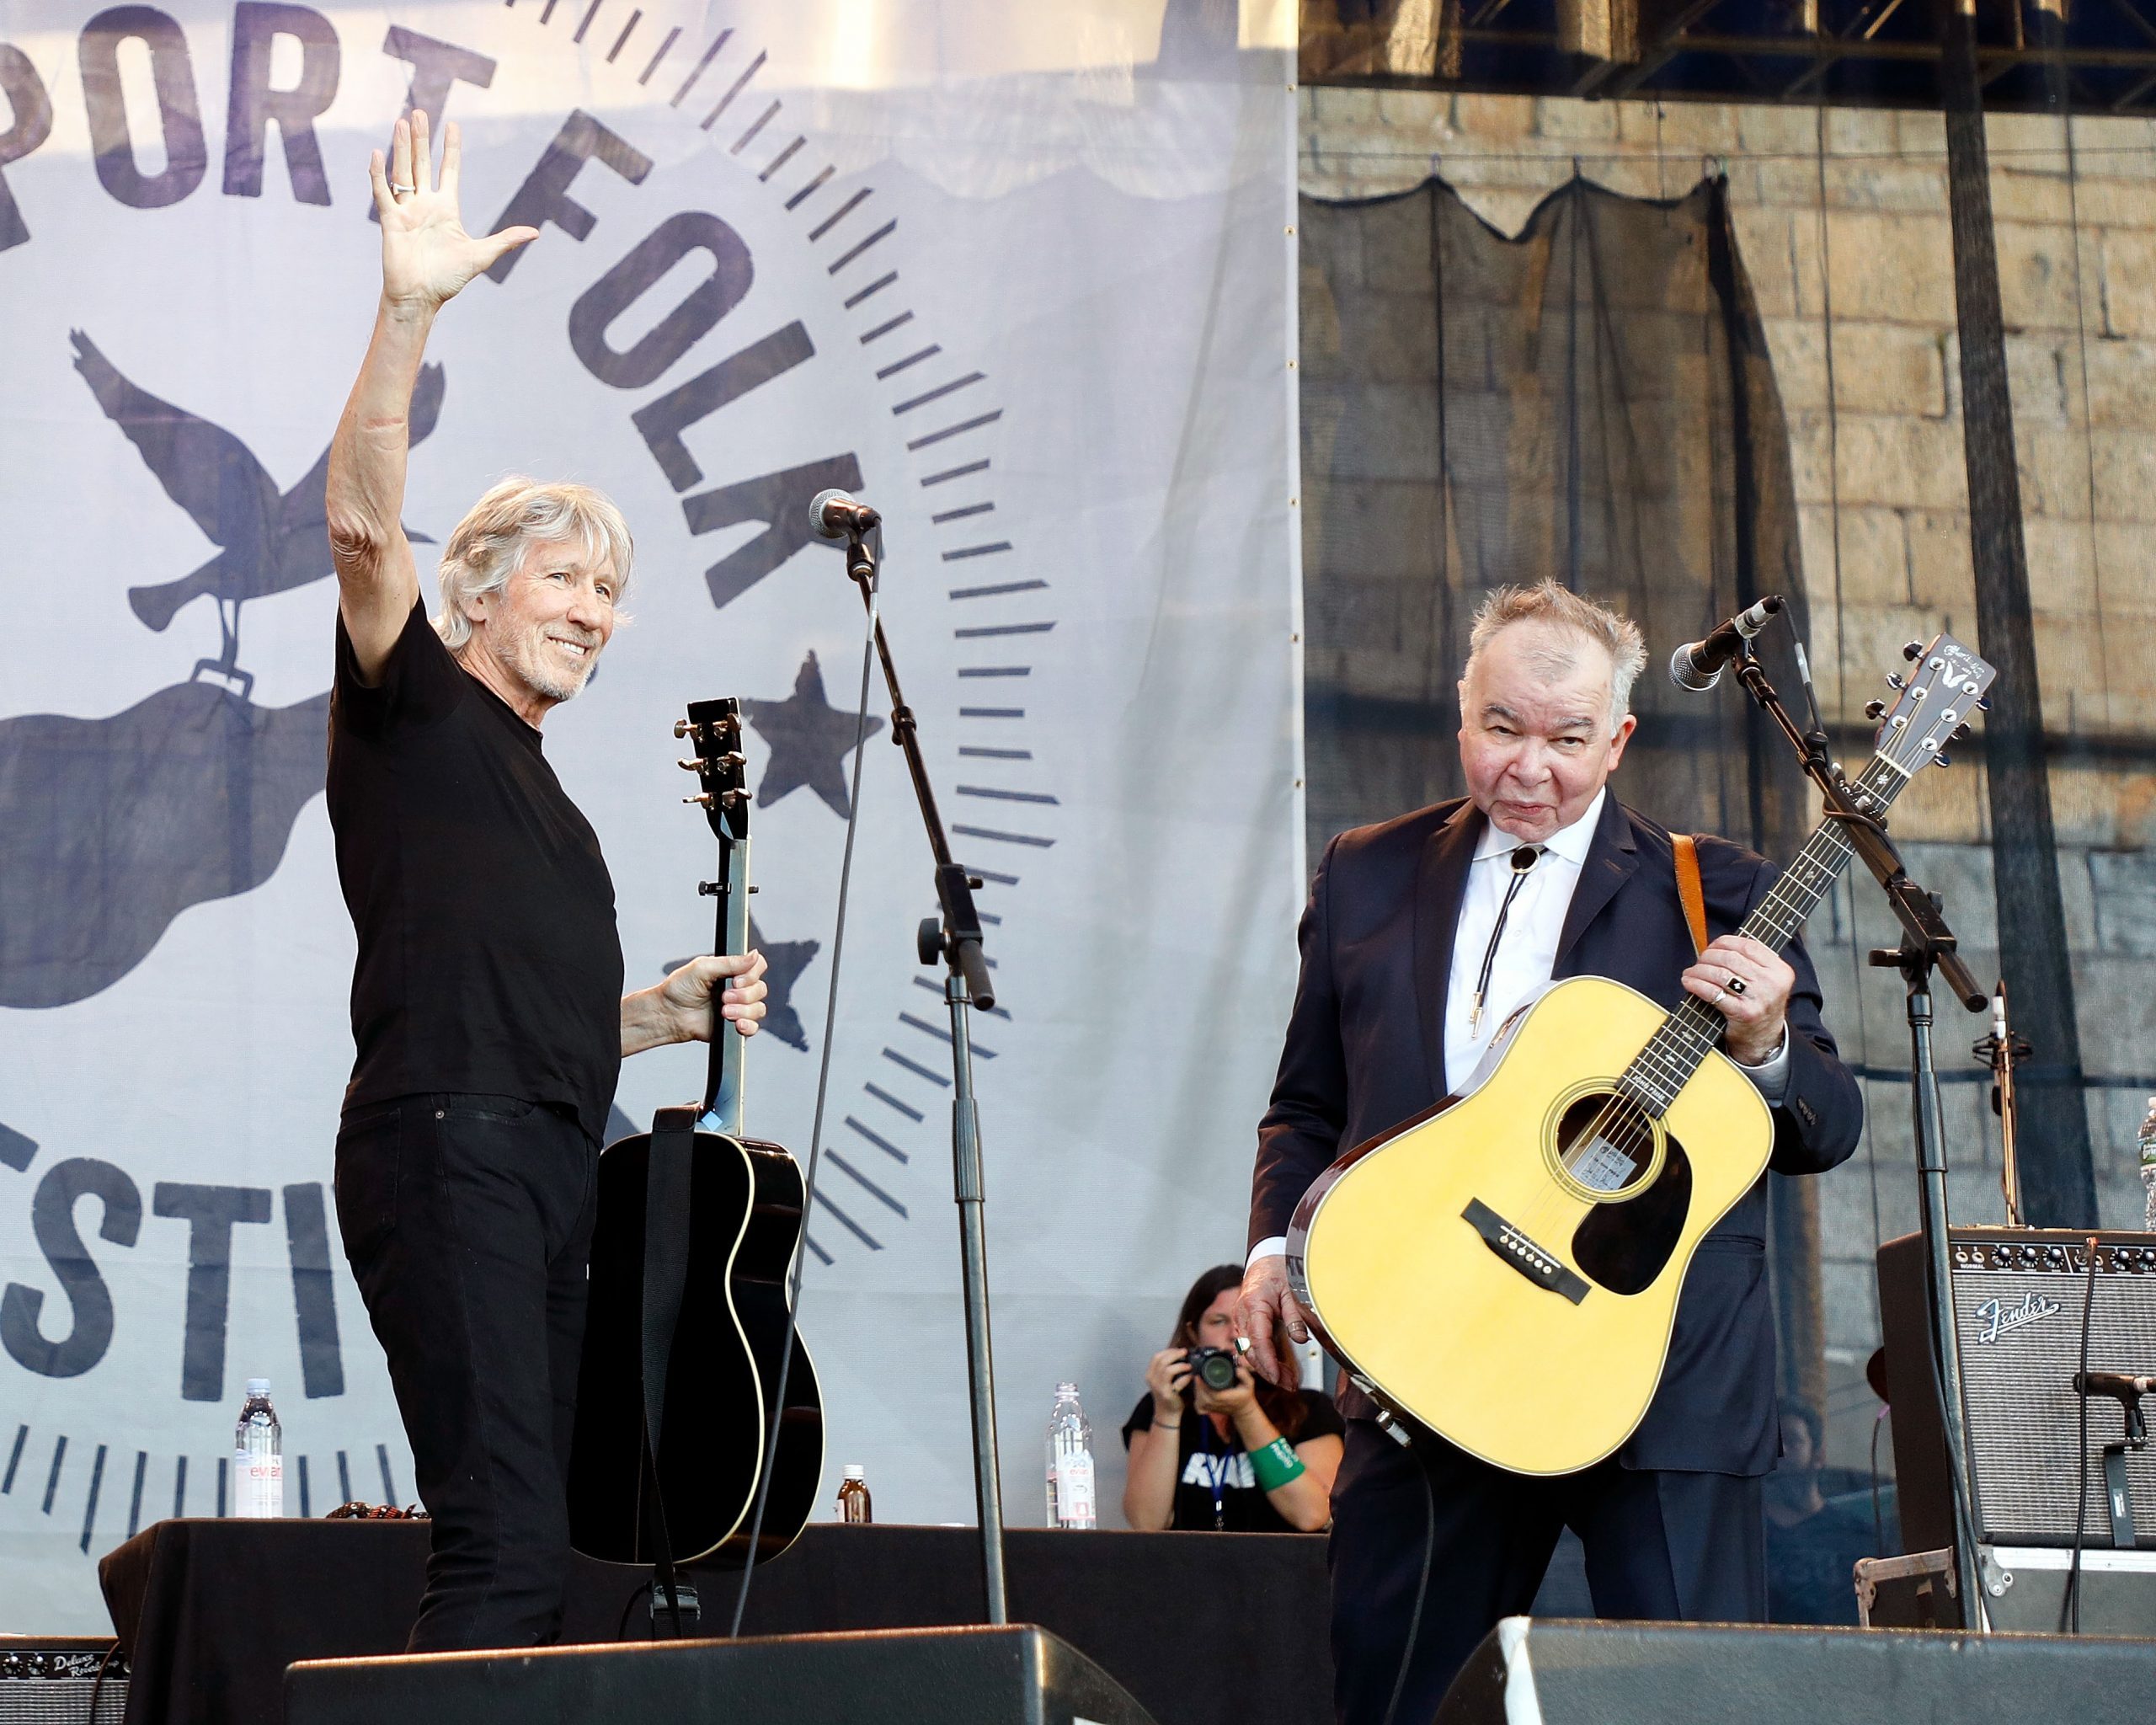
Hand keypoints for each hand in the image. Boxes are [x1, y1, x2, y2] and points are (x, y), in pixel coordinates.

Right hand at [368, 112, 535, 309]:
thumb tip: (535, 232)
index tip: (452, 124)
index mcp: (446, 209)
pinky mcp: (391, 222)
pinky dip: (379, 175)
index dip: (450, 148)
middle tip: (418, 112)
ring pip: (403, 172)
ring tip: (401, 122)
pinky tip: (377, 154)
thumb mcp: (481, 256)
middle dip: (421, 139)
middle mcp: (425, 205)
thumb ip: (505, 240)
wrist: (422, 298)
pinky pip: (383, 194)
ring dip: (402, 147)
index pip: (449, 171)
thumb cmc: (449, 279)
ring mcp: (407, 211)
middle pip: (423, 164)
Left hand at [657, 951, 767, 1042]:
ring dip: (743, 1010)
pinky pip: (754, 1027)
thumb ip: (731, 962)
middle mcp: (737, 989)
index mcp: (732, 971)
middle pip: (760, 989)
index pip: (757, 966)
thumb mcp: (703, 968)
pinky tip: (736, 1024)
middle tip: (724, 997)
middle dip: (744, 994)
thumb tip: (754, 954)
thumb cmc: (679, 989)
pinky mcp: (734, 1026)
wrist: (668, 1014)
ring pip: (758, 1008)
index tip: (736, 980)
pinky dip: (748, 1026)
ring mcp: (737, 1008)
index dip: (752, 973)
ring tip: (723, 1011)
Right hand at [1144, 1349, 1190, 1419]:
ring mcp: (1159, 1388)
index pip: (1156, 1357)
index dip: (1169, 1351)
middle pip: (1162, 1361)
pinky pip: (1177, 1383)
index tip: (1179, 1350)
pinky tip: (1191, 1377)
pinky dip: (1186, 1378)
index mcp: (1150, 1374)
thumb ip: (1167, 1368)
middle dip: (1175, 1354)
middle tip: (1186, 1353)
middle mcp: (1152, 1380)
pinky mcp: (1167, 1395)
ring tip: (1189, 1366)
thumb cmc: (1168, 1394)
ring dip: (1181, 1366)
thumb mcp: (1163, 1380)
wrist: (1166, 1413)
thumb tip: (1181, 1353)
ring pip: (1168, 1370)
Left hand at [1192, 1351, 1258, 1419]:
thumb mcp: (1249, 1384)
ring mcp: (1213, 1408)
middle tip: (1197, 1375)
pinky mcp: (1209, 1410)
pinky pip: (1198, 1405)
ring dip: (1196, 1390)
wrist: (1243, 1409)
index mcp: (1227, 1398)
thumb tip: (1237, 1369)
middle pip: (1202, 1396)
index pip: (1211, 1394)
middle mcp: (1218, 1404)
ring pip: (1199, 1401)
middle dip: (1197, 1386)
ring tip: (1198, 1380)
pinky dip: (1196, 1398)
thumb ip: (1245, 1375)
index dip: (1202, 1385)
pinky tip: (1198, 1391)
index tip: (1198, 1376)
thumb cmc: (1245, 1395)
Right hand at [1234, 1256, 1309, 1389]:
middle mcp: (1242, 1315)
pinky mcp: (1244, 1324)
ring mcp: (1241, 1320)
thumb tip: (1299, 1340)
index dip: (1268, 1362)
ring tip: (1289, 1381)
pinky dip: (1264, 1359)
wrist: (1265, 1260)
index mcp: (1254, 1305)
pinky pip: (1251, 1346)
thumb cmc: (1277, 1271)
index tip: (1278, 1378)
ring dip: (1267, 1368)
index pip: (1258, 1340)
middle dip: (1270, 1371)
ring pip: (1250, 1352)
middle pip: (1251, 1351)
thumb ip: (1295, 1315)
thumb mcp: (1293, 1290)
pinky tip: (1279, 1369)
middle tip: (1290, 1385)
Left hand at [1682, 933, 1791, 1066]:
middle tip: (1699, 961)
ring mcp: (1759, 999)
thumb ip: (1752, 961)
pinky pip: (1713, 993)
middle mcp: (1772, 983)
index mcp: (1780, 970)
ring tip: (1690, 973)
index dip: (1724, 942)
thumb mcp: (1767, 980)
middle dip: (1708, 957)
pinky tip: (1688, 983)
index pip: (1748, 946)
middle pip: (1731, 958)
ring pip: (1720, 974)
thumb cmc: (1759, 1004)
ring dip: (1698, 970)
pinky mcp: (1743, 1013)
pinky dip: (1696, 985)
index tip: (1712, 947)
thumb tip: (1718, 944)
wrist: (1764, 1038)